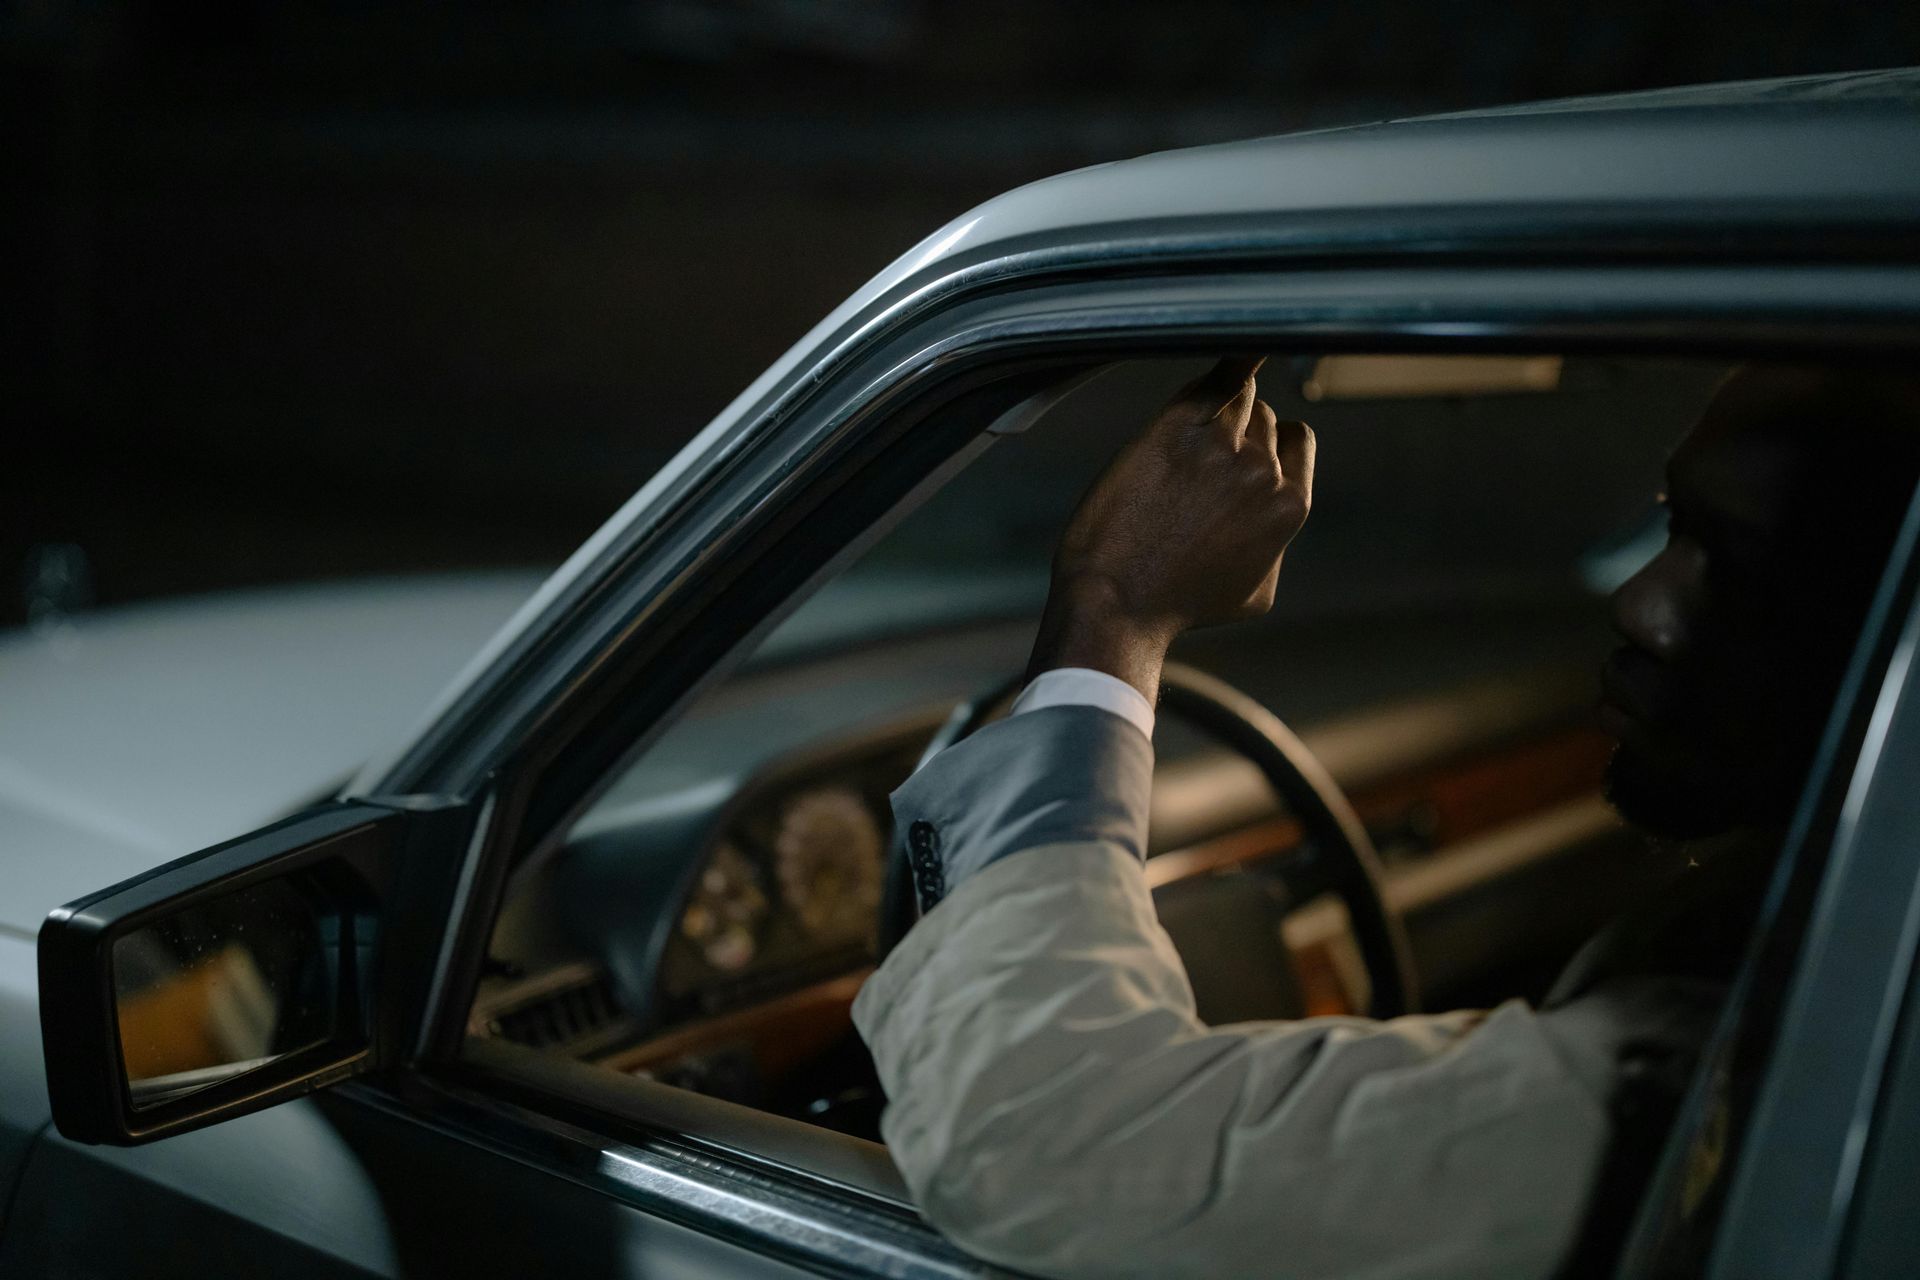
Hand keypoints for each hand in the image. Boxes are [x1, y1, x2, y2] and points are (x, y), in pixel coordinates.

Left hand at [1027, 355, 1313, 701]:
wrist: (1117, 604)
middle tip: (1191, 467)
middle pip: (1262, 418)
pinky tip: (1228, 334)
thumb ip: (1277, 543)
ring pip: (1236, 394)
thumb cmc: (1180, 606)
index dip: (1267, 444)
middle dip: (1234, 432)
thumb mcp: (1256, 592)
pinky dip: (1228, 357)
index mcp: (1290, 507)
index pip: (1296, 439)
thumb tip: (1277, 514)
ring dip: (1215, 405)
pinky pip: (1213, 377)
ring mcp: (1219, 445)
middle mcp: (1262, 471)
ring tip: (1181, 438)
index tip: (1239, 454)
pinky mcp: (1173, 430)